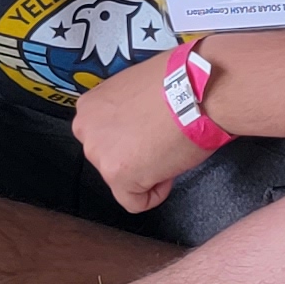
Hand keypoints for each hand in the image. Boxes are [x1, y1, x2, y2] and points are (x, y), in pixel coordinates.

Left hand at [70, 51, 200, 212]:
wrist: (197, 90)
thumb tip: (134, 121)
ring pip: (123, 180)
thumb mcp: (135, 85)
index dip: (133, 136)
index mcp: (90, 107)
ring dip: (147, 171)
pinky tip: (169, 168)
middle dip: (137, 155)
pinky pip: (136, 201)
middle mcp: (87, 130)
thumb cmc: (179, 82)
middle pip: (111, 158)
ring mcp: (100, 154)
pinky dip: (156, 192)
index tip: (151, 128)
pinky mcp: (118, 176)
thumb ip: (123, 108)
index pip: (105, 136)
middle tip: (162, 139)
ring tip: (168, 148)